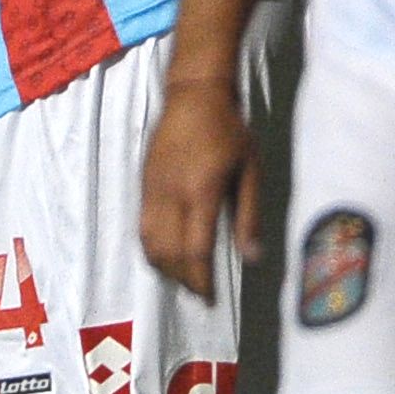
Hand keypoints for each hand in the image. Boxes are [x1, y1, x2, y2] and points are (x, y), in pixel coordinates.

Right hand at [140, 72, 254, 298]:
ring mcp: (152, 189)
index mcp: (200, 191)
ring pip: (149, 242)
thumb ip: (248, 216)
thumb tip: (252, 258)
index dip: (201, 279)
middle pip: (168, 252)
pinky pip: (142, 226)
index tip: (210, 298)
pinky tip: (166, 254)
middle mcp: (170, 194)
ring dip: (164, 267)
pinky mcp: (143, 184)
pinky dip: (152, 248)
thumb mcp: (249, 170)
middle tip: (200, 293)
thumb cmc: (229, 131)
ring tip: (183, 278)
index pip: (196, 249)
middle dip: (183, 279)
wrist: (192, 95)